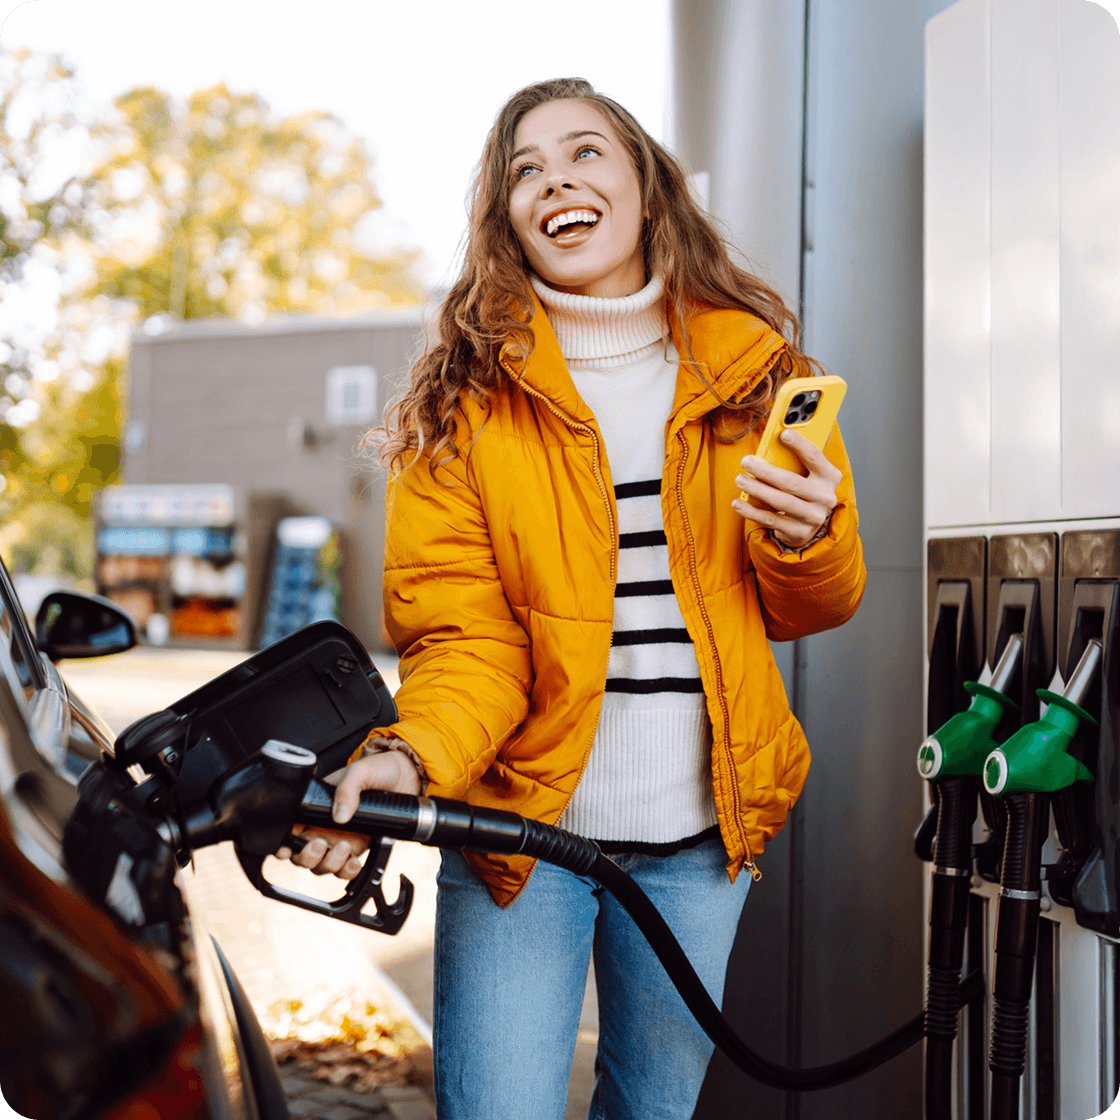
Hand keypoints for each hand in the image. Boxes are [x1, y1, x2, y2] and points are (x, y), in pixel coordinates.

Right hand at [273, 750, 421, 879]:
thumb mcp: (361, 771)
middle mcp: (323, 825)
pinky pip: (345, 869)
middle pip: (301, 854)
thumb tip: (339, 816)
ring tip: (344, 848)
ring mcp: (339, 838)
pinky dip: (347, 872)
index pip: (290, 828)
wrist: (407, 777)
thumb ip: (348, 788)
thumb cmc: (379, 768)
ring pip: (321, 865)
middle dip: (306, 856)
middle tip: (318, 844)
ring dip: (328, 864)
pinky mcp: (357, 848)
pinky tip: (355, 863)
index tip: (285, 848)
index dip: (282, 843)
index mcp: (315, 805)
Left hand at [732, 429, 841, 548]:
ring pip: (781, 502)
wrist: (808, 525)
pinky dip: (752, 511)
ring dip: (757, 490)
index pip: (815, 457)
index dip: (800, 445)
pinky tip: (738, 502)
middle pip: (793, 483)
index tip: (783, 434)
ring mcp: (813, 517)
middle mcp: (825, 497)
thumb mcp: (808, 473)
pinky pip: (772, 520)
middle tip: (746, 462)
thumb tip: (783, 431)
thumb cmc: (804, 491)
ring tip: (740, 479)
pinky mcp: (800, 532)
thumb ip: (799, 456)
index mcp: (830, 476)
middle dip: (766, 472)